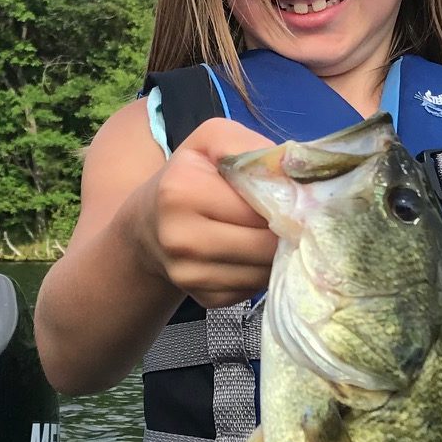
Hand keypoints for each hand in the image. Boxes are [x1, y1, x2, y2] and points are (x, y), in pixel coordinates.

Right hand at [140, 118, 278, 309]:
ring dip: (276, 254)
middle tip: (287, 216)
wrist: (148, 224)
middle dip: (285, 231)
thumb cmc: (188, 175)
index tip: (291, 196)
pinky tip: (250, 254)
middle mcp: (182, 239)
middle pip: (265, 244)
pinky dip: (260, 273)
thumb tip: (292, 170)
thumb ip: (248, 147)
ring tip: (267, 233)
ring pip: (264, 272)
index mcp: (183, 192)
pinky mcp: (205, 299)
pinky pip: (253, 289)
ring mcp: (190, 275)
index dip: (285, 201)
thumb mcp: (211, 142)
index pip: (260, 206)